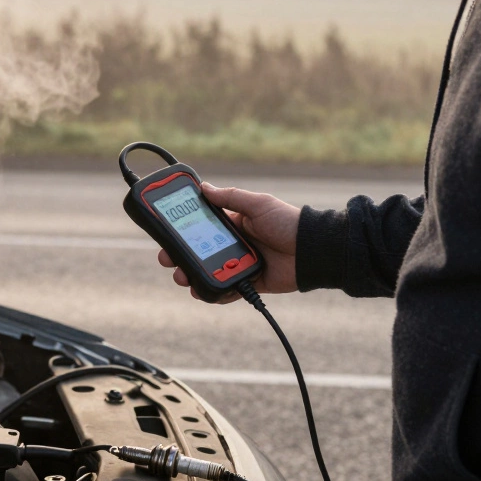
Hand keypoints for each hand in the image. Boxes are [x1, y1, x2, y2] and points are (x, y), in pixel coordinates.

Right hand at [157, 183, 299, 302]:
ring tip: (183, 278)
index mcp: (234, 222)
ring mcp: (239, 263)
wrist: (313, 250)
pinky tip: (202, 291)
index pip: (202, 226)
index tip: (166, 232)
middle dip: (180, 256)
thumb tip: (204, 187)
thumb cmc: (288, 222)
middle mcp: (234, 243)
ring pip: (208, 272)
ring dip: (191, 276)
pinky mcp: (248, 282)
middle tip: (167, 259)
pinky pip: (226, 290)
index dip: (183, 230)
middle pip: (199, 251)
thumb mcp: (258, 204)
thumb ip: (231, 198)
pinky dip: (214, 293)